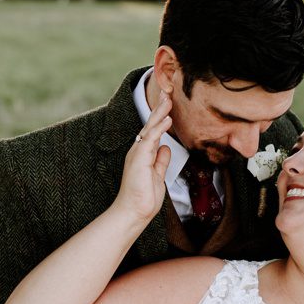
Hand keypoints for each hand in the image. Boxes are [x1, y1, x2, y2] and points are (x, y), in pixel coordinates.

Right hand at [115, 93, 172, 224]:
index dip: (161, 115)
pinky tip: (167, 119)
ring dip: (160, 113)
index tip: (169, 101)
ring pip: (150, 128)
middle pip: (151, 124)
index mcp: (144, 153)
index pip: (154, 130)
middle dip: (160, 107)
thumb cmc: (144, 197)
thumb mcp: (158, 175)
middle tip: (168, 91)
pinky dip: (159, 128)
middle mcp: (139, 150)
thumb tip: (166, 148)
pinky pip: (150, 140)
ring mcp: (138, 153)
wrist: (134, 212)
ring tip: (169, 99)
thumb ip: (161, 161)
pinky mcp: (139, 159)